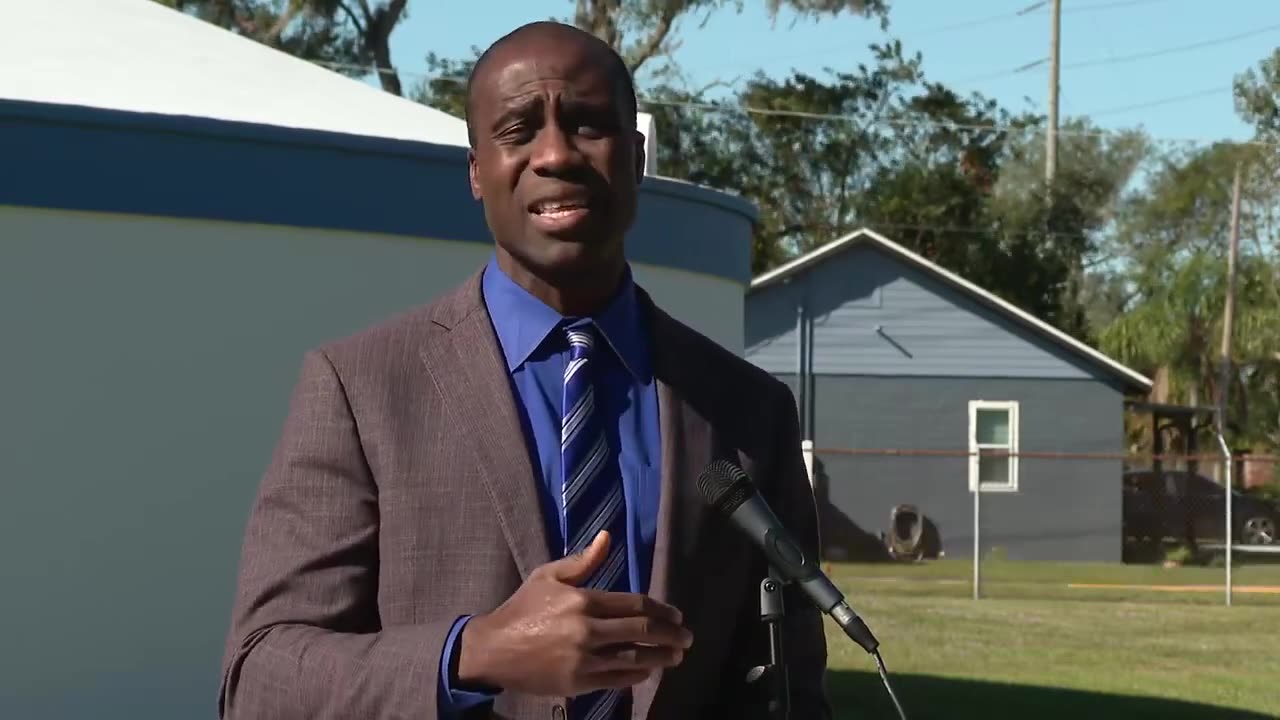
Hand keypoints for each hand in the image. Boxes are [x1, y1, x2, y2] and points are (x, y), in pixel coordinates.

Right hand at [457, 530, 692, 696]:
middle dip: (671, 634)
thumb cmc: (523, 609)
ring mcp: (585, 659)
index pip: (636, 604)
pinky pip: (618, 679)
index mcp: (584, 600)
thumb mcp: (548, 576)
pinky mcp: (579, 683)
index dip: (662, 610)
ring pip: (636, 658)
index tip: (676, 615)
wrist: (493, 649)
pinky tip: (648, 670)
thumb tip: (607, 537)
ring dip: (662, 657)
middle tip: (687, 637)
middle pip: (643, 631)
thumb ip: (582, 561)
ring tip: (676, 656)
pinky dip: (638, 675)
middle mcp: (588, 630)